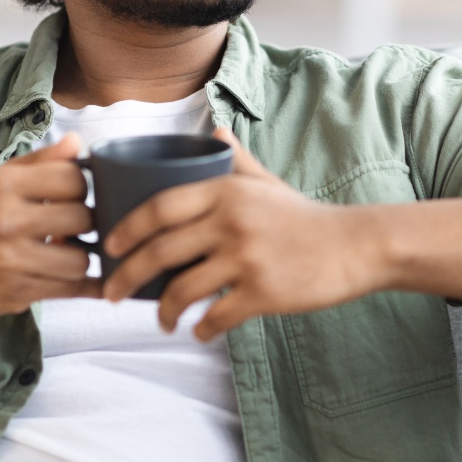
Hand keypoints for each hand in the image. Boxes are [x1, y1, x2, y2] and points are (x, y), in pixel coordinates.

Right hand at [0, 134, 99, 327]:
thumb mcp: (4, 181)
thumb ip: (44, 160)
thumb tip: (77, 142)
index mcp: (3, 185)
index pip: (73, 178)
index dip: (81, 188)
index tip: (72, 196)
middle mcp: (5, 220)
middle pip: (82, 218)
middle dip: (84, 224)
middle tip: (72, 227)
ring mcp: (10, 259)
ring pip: (80, 259)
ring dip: (79, 258)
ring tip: (65, 252)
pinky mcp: (17, 292)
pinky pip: (72, 288)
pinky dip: (84, 286)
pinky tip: (85, 280)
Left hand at [102, 128, 390, 340]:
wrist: (353, 246)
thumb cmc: (304, 216)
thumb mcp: (267, 183)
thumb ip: (237, 160)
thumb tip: (215, 130)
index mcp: (226, 192)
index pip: (160, 207)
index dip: (127, 227)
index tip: (109, 245)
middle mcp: (231, 222)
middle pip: (160, 251)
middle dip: (126, 277)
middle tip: (111, 294)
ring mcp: (246, 259)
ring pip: (183, 290)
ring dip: (162, 312)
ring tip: (161, 321)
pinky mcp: (263, 292)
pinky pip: (216, 316)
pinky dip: (202, 329)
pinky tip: (200, 331)